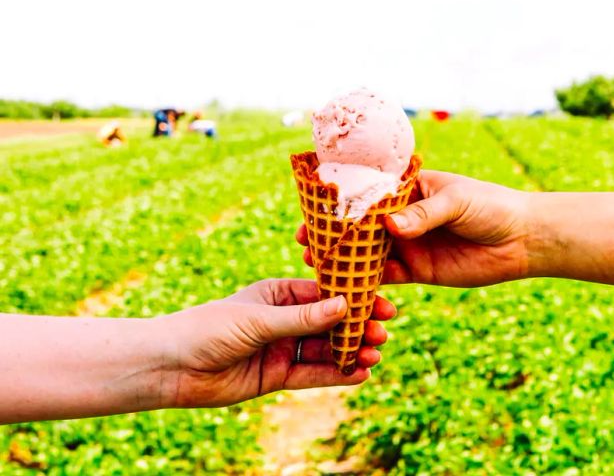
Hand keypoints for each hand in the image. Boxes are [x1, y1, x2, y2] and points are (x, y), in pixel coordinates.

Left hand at [158, 279, 394, 407]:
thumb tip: (345, 305)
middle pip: (329, 323)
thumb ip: (302, 318)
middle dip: (356, 327)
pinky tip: (359, 373)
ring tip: (375, 354)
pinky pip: (311, 374)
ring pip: (324, 350)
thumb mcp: (258, 320)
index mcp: (278, 295)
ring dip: (350, 351)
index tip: (381, 303)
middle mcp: (283, 320)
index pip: (323, 294)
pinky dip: (334, 374)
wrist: (172, 366)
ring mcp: (281, 348)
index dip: (353, 299)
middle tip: (383, 332)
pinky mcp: (276, 376)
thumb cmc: (209, 329)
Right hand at [296, 171, 529, 287]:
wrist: (521, 240)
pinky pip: (384, 277)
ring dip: (341, 259)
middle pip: (358, 225)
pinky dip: (364, 283)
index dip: (339, 201)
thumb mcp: (457, 201)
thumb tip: (389, 227)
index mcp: (408, 189)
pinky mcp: (415, 270)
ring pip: (366, 253)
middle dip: (331, 233)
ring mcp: (406, 244)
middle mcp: (401, 216)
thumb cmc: (491, 207)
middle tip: (304, 241)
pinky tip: (344, 288)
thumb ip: (423, 214)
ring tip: (315, 265)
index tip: (313, 208)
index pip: (366, 193)